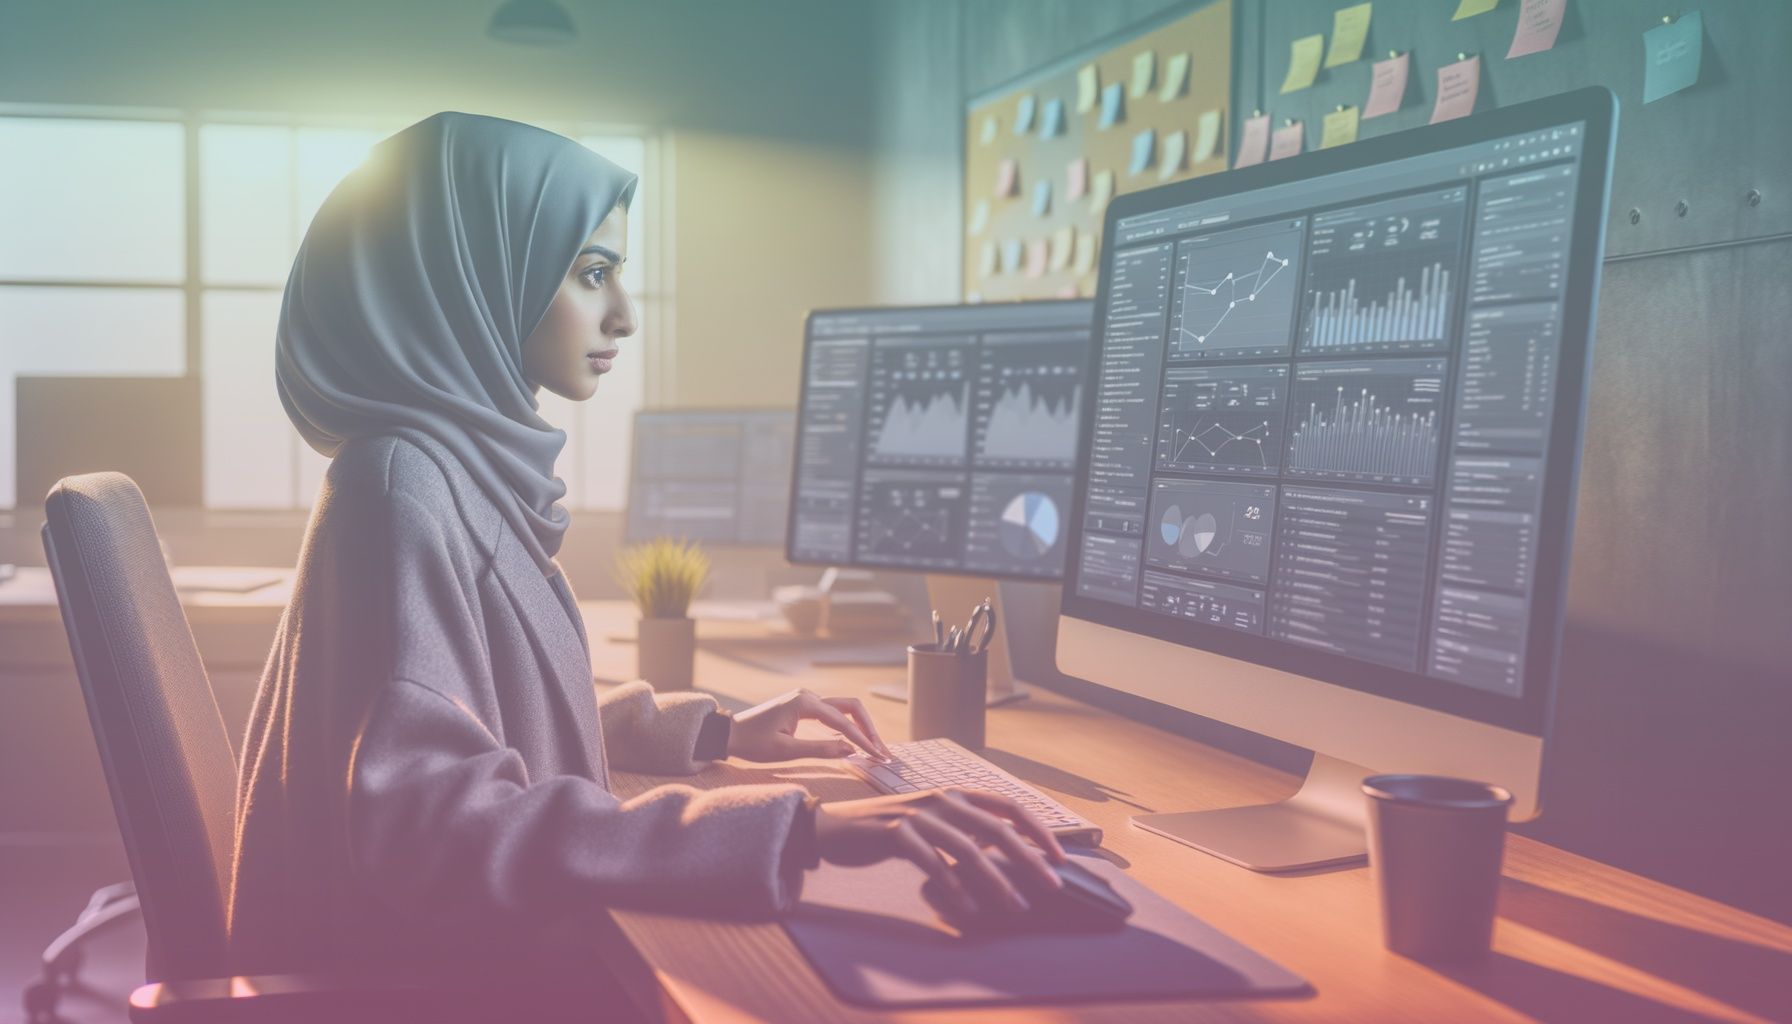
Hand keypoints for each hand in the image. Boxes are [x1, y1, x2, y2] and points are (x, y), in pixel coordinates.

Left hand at [726, 688, 893, 762]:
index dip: (863, 740)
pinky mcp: (803, 706)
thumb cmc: (753, 744)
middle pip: (850, 707)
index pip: (843, 722)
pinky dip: (847, 725)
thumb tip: (851, 750)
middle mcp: (808, 696)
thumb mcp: (786, 751)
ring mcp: (806, 699)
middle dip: (869, 729)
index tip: (877, 756)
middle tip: (882, 752)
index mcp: (804, 703)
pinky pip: (832, 713)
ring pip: (843, 709)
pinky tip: (856, 741)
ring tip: (875, 748)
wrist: (729, 734)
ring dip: (861, 727)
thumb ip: (820, 750)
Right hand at [814, 787, 1068, 914]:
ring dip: (996, 880)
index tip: (1060, 856)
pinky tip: (969, 908)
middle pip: (996, 829)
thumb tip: (1004, 849)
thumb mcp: (933, 822)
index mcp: (955, 793)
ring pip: (968, 849)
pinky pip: (932, 863)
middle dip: (1029, 858)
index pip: (1009, 805)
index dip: (1038, 829)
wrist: (834, 827)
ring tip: (1015, 905)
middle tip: (1052, 885)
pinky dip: (954, 887)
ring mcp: (918, 815)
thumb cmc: (890, 829)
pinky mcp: (895, 834)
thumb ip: (965, 829)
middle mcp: (941, 799)